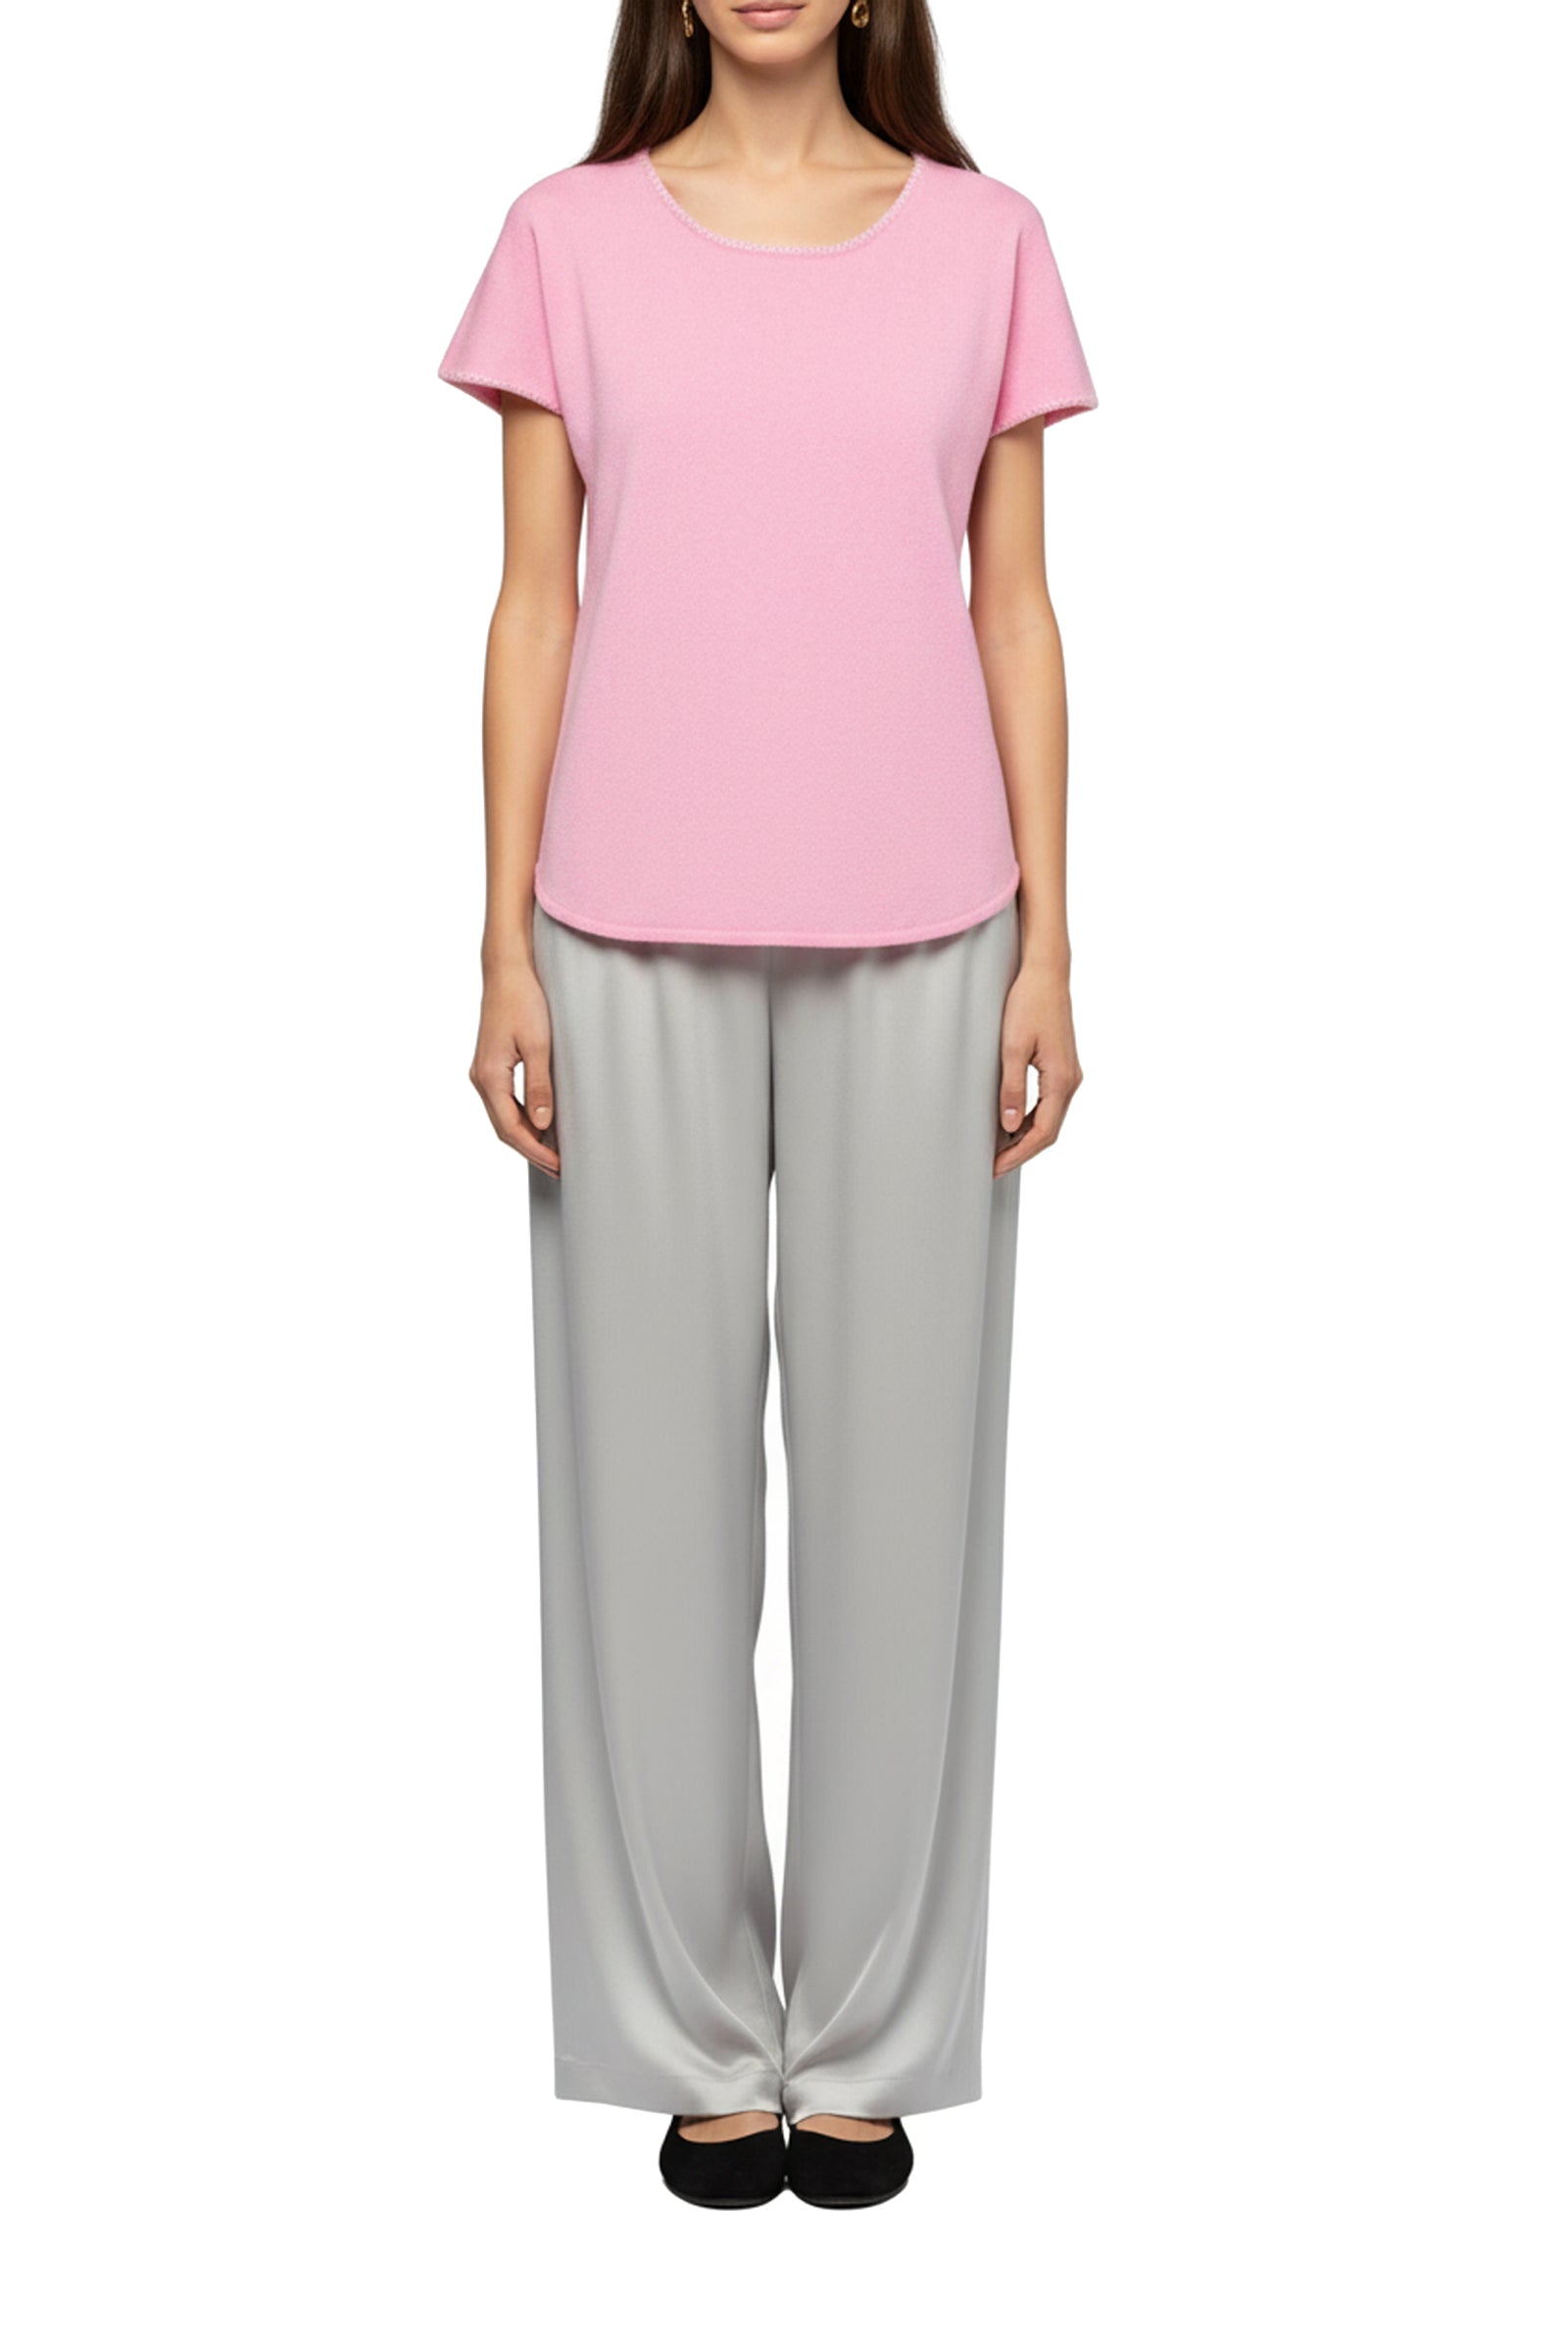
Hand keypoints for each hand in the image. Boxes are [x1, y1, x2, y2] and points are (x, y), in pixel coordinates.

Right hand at [470, 962, 559, 1175]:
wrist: (506, 970)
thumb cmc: (522, 1000)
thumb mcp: (538, 1044)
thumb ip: (540, 1086)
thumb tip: (541, 1125)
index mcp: (489, 1077)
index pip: (511, 1129)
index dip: (535, 1151)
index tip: (558, 1165)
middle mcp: (480, 1078)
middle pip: (503, 1128)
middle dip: (530, 1151)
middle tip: (558, 1168)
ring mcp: (483, 1072)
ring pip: (502, 1117)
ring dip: (525, 1137)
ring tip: (551, 1153)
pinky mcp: (490, 1065)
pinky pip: (502, 1102)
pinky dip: (519, 1119)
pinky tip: (538, 1124)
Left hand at [994, 963, 1081, 1176]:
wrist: (1047, 974)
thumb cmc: (1029, 1003)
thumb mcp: (1012, 1048)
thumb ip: (1011, 1089)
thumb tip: (1008, 1126)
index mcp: (1061, 1080)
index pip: (1042, 1132)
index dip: (1018, 1154)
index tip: (996, 1167)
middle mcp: (1071, 1081)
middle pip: (1049, 1131)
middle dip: (1022, 1151)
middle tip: (994, 1165)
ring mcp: (1069, 1074)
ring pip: (1049, 1118)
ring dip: (1026, 1137)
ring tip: (999, 1149)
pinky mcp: (1062, 1067)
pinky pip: (1049, 1104)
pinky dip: (1031, 1119)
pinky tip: (1012, 1123)